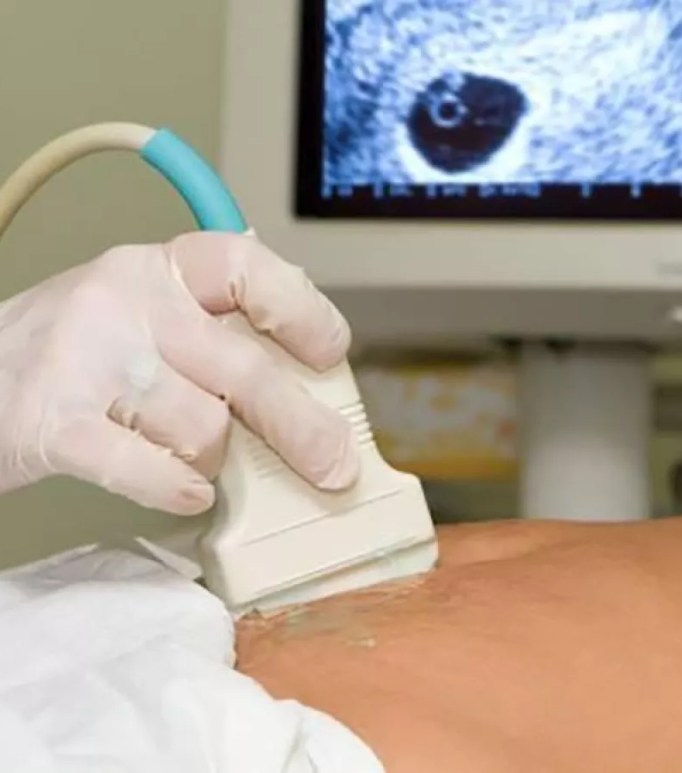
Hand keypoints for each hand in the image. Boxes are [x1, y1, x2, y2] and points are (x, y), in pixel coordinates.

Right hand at [0, 232, 358, 514]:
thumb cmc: (78, 356)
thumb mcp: (146, 317)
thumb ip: (214, 336)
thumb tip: (307, 388)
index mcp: (158, 268)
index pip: (245, 265)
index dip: (301, 309)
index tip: (329, 352)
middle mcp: (125, 301)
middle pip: (244, 369)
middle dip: (302, 428)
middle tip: (333, 465)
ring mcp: (87, 358)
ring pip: (204, 428)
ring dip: (213, 459)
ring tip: (190, 457)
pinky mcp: (55, 422)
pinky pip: (149, 468)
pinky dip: (177, 488)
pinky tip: (186, 491)